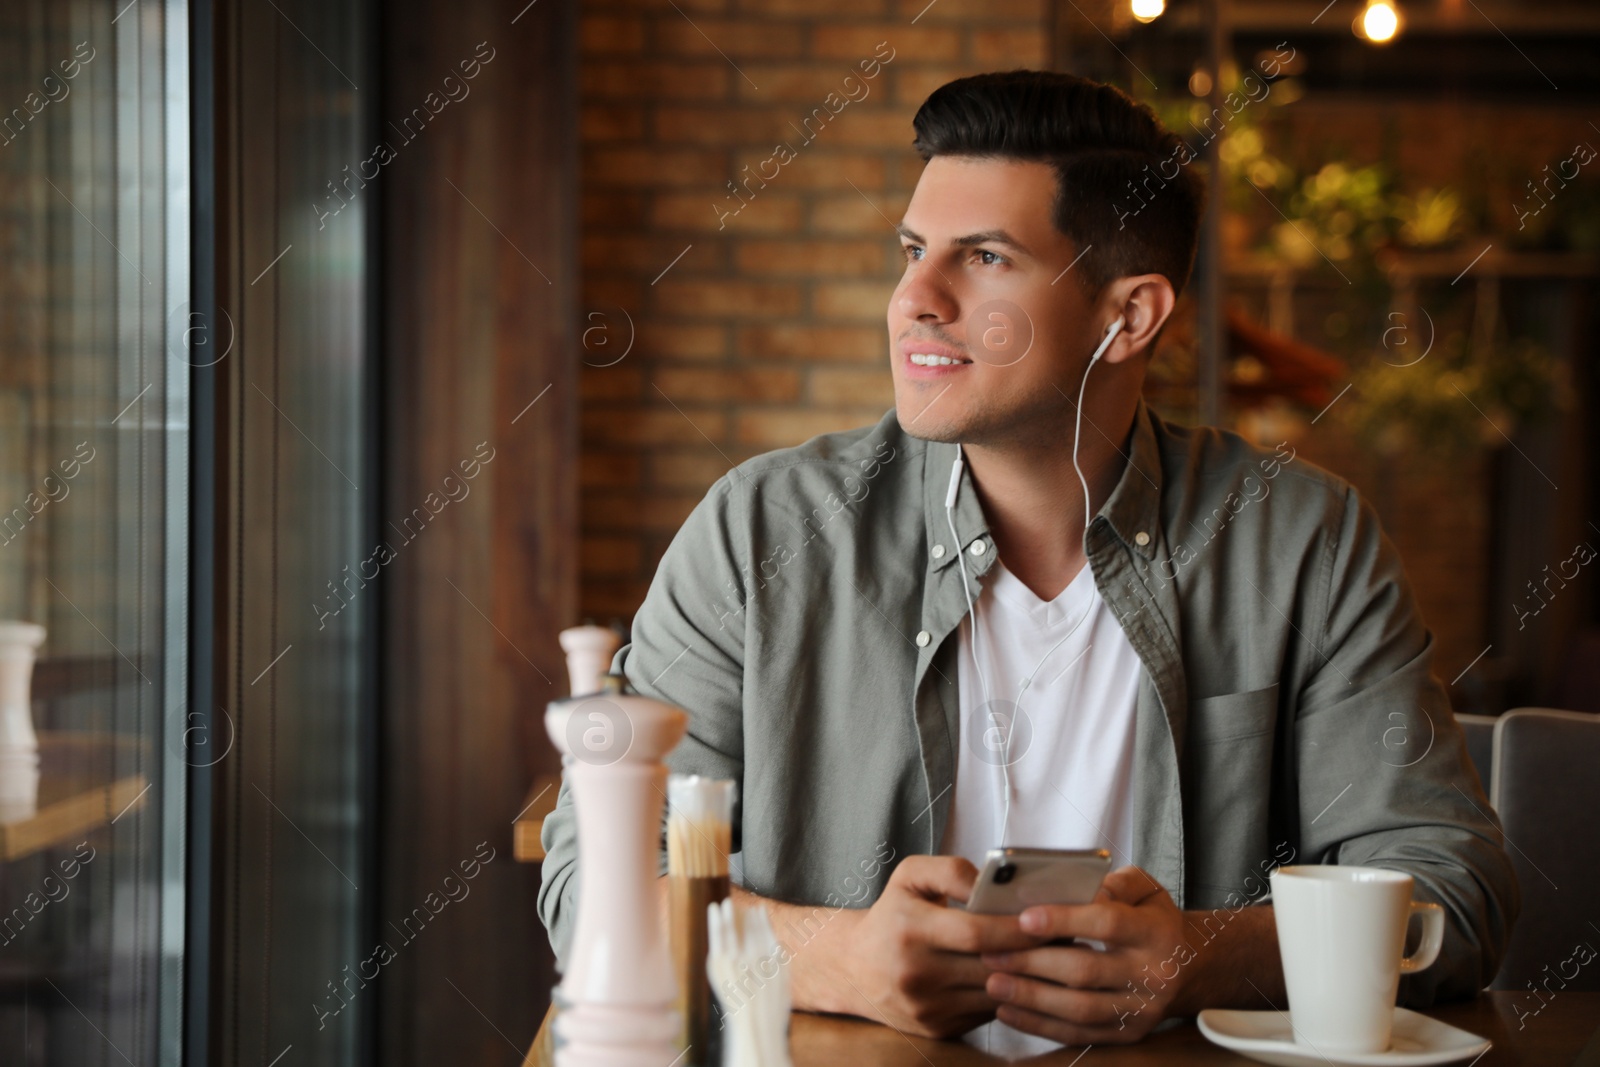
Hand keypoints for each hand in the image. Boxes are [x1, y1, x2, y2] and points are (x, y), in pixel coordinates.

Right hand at [799, 855, 1040, 1038]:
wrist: (855, 968)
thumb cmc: (892, 915)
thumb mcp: (910, 876)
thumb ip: (950, 869)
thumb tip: (990, 881)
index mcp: (909, 929)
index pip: (975, 932)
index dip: (1016, 926)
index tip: (1048, 917)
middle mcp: (916, 973)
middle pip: (991, 965)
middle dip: (1035, 952)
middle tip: (1069, 936)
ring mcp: (927, 1007)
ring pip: (995, 993)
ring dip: (1032, 976)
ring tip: (1059, 956)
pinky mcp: (938, 1029)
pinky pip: (987, 1011)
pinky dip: (1013, 994)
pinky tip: (1030, 977)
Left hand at [979, 866, 1195, 1043]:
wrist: (1189, 966)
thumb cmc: (1153, 919)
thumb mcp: (1146, 889)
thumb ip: (1114, 882)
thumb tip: (1078, 886)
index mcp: (1155, 932)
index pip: (1107, 924)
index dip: (1063, 920)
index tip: (1023, 918)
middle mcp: (1152, 974)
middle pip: (1085, 971)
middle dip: (1033, 962)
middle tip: (990, 953)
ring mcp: (1140, 1010)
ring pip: (1079, 1009)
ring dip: (1031, 998)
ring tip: (993, 983)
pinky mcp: (1127, 1034)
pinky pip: (1078, 1035)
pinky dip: (1040, 1026)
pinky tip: (1008, 1012)